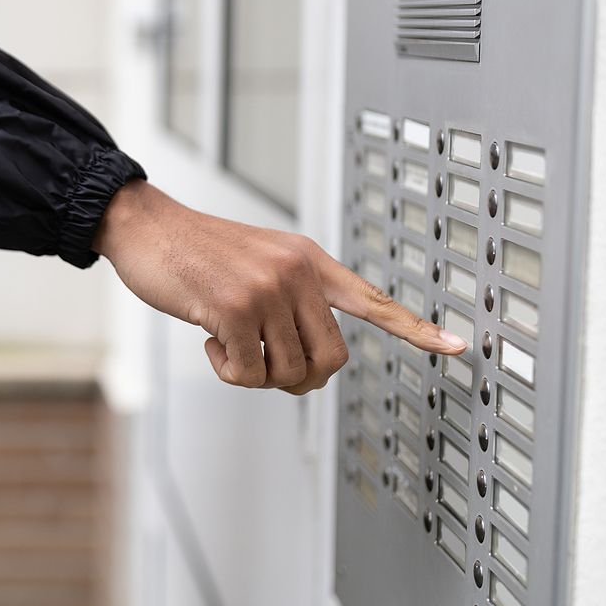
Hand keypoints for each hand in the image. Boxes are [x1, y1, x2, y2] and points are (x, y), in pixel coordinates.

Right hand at [93, 180, 466, 393]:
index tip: (458, 347)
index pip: (373, 299)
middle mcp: (297, 272)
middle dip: (297, 377)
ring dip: (253, 375)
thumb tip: (308, 360)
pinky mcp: (234, 307)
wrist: (147, 227)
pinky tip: (206, 338)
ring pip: (288, 373)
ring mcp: (267, 288)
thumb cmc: (198, 253)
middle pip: (330, 360)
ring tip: (227, 343)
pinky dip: (225, 369)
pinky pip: (247, 373)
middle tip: (261, 363)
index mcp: (310, 260)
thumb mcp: (260, 262)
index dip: (416, 328)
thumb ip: (292, 298)